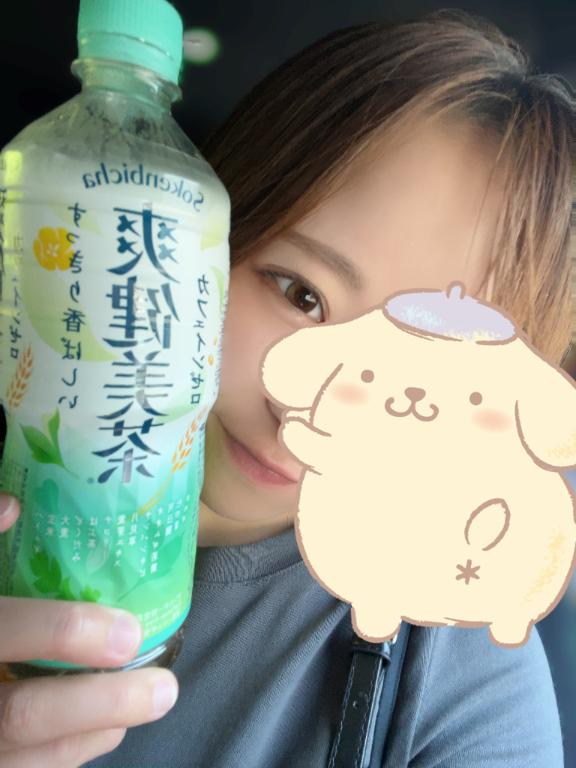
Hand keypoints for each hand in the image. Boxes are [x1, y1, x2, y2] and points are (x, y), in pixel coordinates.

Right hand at [0, 494, 178, 767]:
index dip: (62, 632)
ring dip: (100, 729)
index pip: (4, 630)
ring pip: (34, 758)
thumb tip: (15, 505)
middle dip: (99, 703)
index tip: (127, 633)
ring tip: (155, 697)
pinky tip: (110, 725)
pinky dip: (78, 749)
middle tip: (164, 689)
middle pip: (23, 716)